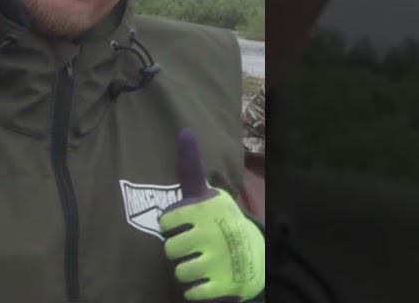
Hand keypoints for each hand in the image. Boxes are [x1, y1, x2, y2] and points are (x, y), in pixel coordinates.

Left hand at [160, 130, 264, 301]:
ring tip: (200, 261)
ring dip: (186, 269)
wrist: (252, 254)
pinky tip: (204, 279)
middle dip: (179, 249)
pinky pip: (192, 293)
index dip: (172, 225)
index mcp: (205, 210)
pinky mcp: (222, 287)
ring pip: (180, 271)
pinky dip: (195, 289)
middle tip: (193, 245)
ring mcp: (218, 262)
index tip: (185, 223)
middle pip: (170, 249)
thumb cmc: (217, 220)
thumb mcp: (204, 193)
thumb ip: (189, 167)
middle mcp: (212, 234)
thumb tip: (184, 132)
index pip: (166, 221)